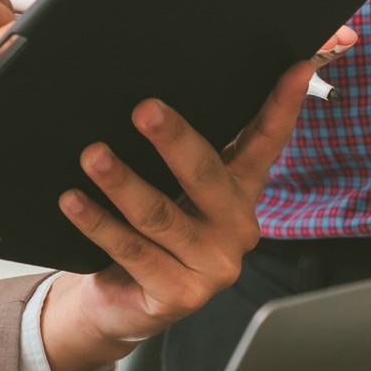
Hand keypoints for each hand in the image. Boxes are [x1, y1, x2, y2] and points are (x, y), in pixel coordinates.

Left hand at [36, 27, 356, 370]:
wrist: (124, 303)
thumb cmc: (149, 235)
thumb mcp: (173, 190)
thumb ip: (182, 152)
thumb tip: (157, 95)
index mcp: (239, 191)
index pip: (266, 141)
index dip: (284, 104)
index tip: (296, 66)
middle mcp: (235, 226)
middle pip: (206, 173)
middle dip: (174, 138)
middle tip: (144, 110)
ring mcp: (212, 264)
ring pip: (160, 215)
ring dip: (122, 182)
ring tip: (93, 156)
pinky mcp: (180, 293)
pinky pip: (133, 250)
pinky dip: (99, 223)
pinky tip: (74, 200)